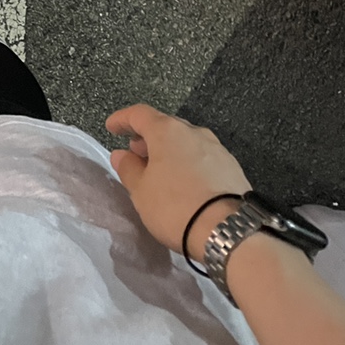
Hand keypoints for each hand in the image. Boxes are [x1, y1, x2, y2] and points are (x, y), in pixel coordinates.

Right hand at [105, 103, 250, 261]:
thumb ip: (129, 169)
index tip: (111, 127)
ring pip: (186, 141)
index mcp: (167, 131)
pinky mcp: (233, 168)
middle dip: (148, 137)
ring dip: (170, 150)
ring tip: (160, 170)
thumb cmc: (175, 206)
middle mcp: (194, 132)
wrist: (229, 230)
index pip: (139, 114)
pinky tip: (186, 182)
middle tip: (136, 153)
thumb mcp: (141, 191)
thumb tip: (122, 155)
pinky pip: (203, 158)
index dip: (123, 119)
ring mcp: (217, 148)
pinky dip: (189, 163)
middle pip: (165, 126)